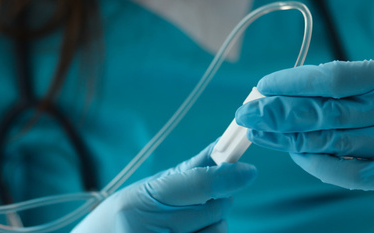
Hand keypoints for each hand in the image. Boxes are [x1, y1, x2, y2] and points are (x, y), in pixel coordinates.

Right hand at [72, 143, 257, 231]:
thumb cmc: (126, 217)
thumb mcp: (149, 190)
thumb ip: (188, 172)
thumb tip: (220, 148)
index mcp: (141, 202)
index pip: (196, 184)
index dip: (227, 175)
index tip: (248, 171)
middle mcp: (148, 228)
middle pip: (215, 207)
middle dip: (217, 199)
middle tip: (196, 202)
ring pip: (220, 230)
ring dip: (213, 225)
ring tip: (185, 227)